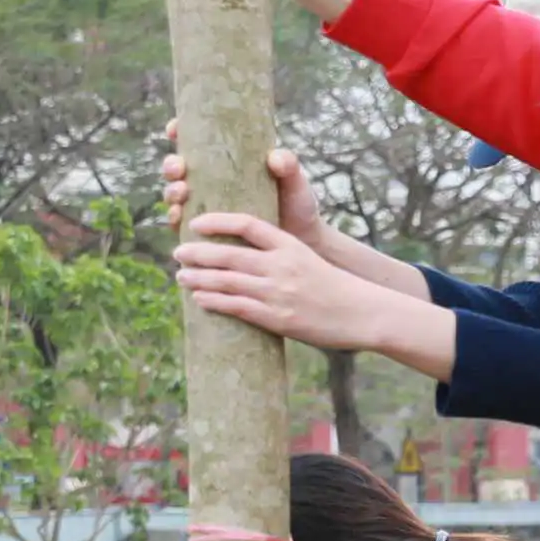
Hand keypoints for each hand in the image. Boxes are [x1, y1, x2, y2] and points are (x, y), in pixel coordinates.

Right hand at [161, 120, 332, 250]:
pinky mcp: (206, 233)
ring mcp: (206, 207)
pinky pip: (182, 226)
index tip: (174, 127)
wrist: (301, 242)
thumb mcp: (294, 181)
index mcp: (227, 162)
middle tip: (179, 167)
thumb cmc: (296, 205)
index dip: (179, 131)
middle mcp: (211, 182)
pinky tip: (179, 218)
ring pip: (175, 196)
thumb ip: (289, 166)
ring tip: (182, 192)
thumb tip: (275, 156)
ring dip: (171, 192)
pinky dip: (176, 221)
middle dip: (171, 165)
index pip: (196, 141)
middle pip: (178, 169)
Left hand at [177, 210, 426, 355]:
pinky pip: (238, 307)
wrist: (362, 312)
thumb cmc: (332, 286)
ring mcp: (278, 292)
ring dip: (198, 278)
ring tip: (180, 276)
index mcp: (289, 244)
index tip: (196, 223)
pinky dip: (214, 302)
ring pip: (227, 282)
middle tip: (177, 252)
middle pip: (229, 254)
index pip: (246, 224)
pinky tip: (198, 299)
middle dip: (197, 252)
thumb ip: (278, 253)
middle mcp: (281, 265)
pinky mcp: (278, 318)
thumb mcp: (306, 259)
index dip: (217, 221)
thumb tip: (243, 253)